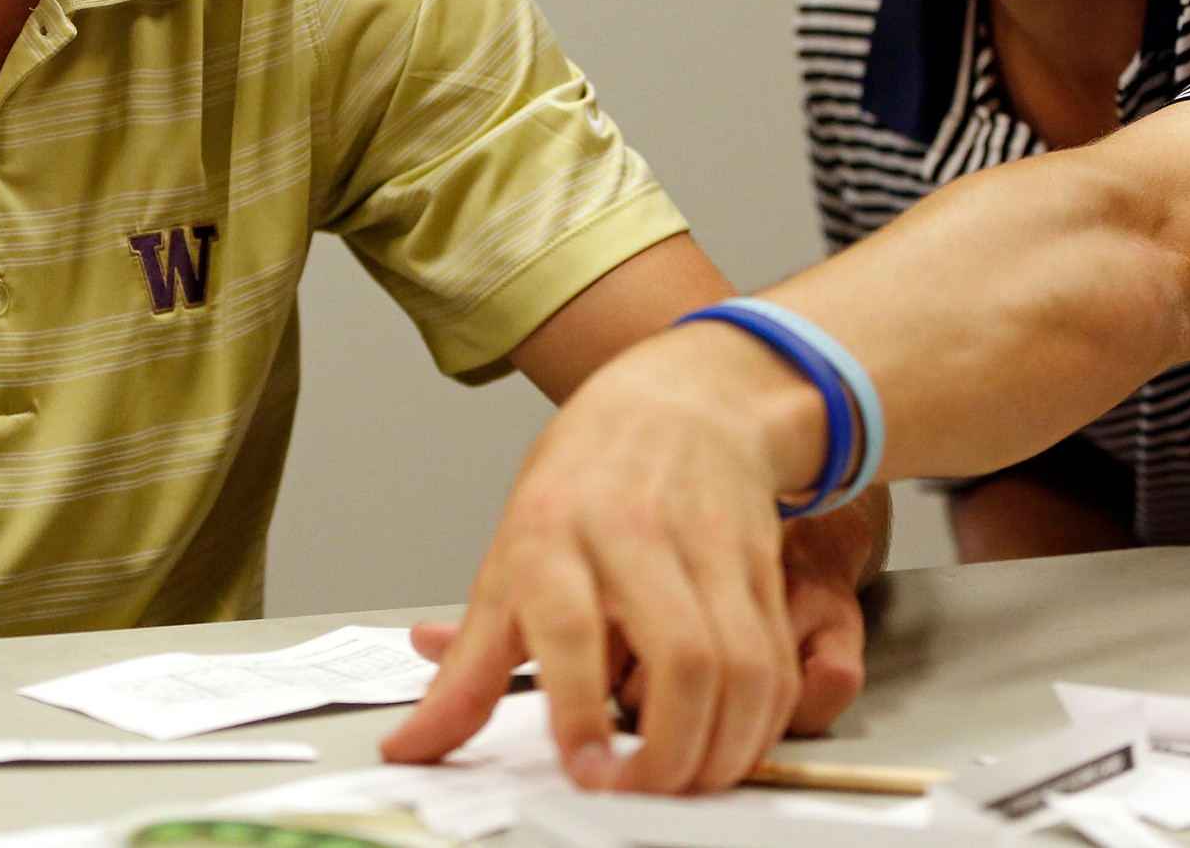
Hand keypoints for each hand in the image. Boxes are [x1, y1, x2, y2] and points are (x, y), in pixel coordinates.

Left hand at [396, 501, 875, 751]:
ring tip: (684, 780)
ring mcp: (707, 543)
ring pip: (743, 667)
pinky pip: (775, 660)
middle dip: (670, 752)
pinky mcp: (760, 562)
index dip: (578, 707)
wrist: (680, 399)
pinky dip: (759, 721)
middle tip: (639, 789)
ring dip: (722, 749)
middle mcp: (634, 530)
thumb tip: (413, 746)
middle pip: (682, 656)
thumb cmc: (582, 482)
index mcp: (552, 528)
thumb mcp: (508, 560)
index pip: (568, 622)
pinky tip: (726, 741)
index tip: (582, 769)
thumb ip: (466, 667)